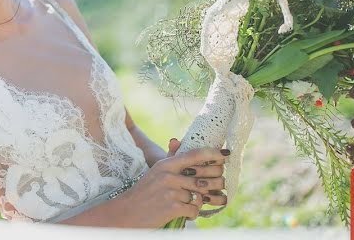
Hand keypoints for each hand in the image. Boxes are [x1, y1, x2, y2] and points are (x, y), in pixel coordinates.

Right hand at [111, 147, 228, 227]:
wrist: (127, 212)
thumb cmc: (144, 191)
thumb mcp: (155, 172)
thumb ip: (170, 158)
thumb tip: (176, 140)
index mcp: (166, 164)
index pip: (195, 155)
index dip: (213, 154)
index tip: (226, 154)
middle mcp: (169, 176)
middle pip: (204, 177)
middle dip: (217, 182)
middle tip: (221, 184)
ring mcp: (171, 192)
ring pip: (200, 196)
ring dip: (202, 201)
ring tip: (196, 202)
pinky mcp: (173, 208)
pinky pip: (194, 210)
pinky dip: (192, 214)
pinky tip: (185, 213)